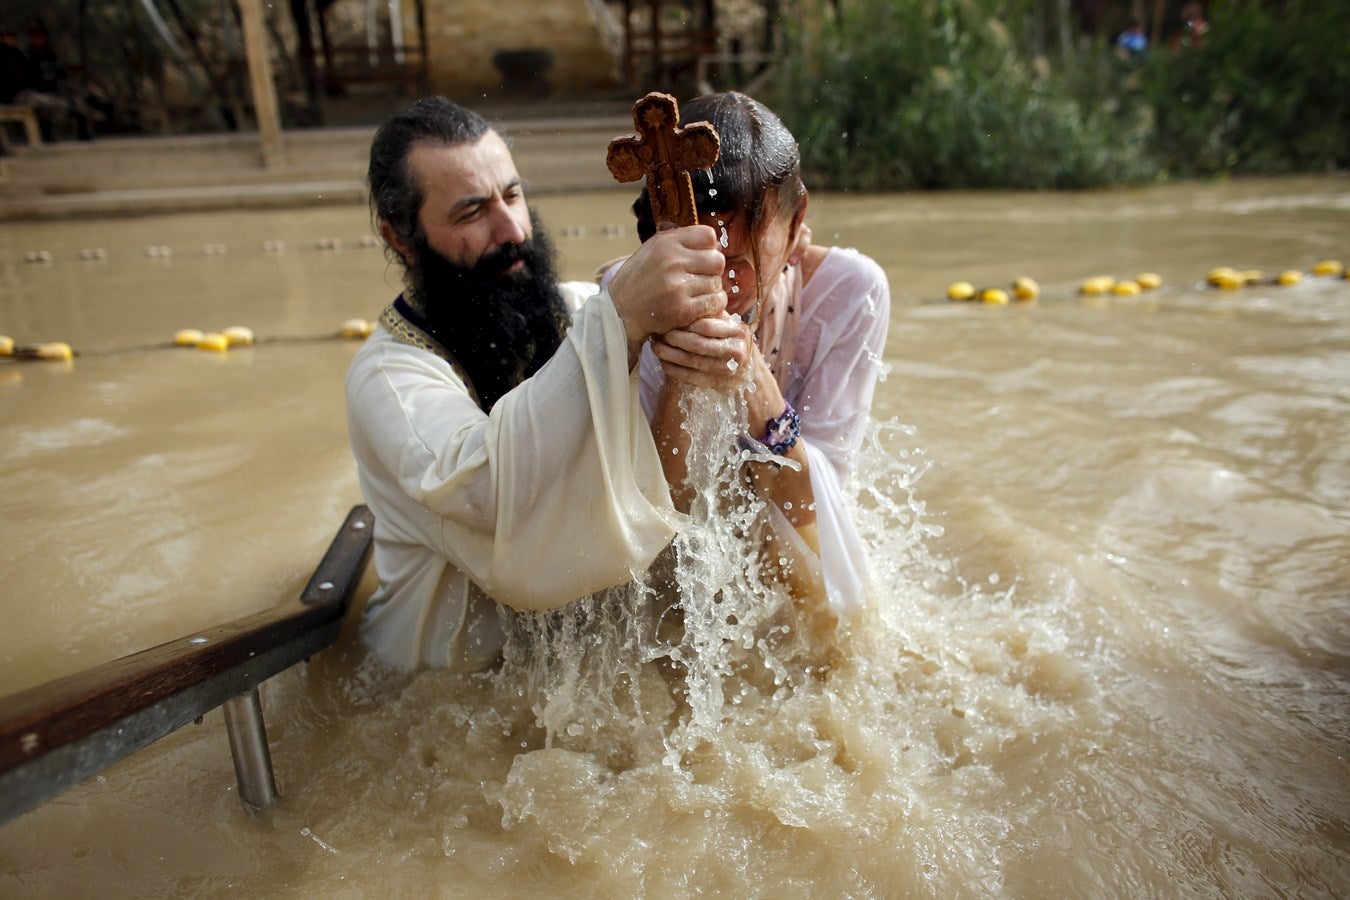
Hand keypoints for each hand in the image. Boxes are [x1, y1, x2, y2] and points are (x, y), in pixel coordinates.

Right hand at [607, 225, 725, 353]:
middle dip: (713, 270)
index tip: (701, 257)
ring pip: (717, 283)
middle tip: (702, 277)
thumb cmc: (639, 279)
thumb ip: (679, 240)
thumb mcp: (651, 249)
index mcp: (666, 243)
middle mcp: (673, 262)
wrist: (621, 312)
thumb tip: (713, 241)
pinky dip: (713, 304)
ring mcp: (678, 287)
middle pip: (718, 260)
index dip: (709, 247)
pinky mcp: (683, 309)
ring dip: (711, 289)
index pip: (708, 236)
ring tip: (697, 292)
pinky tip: (701, 305)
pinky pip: (715, 302)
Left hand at [651, 312, 751, 391]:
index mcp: (738, 331)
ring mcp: (729, 370)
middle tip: (659, 334)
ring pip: (693, 362)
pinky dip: (675, 370)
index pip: (706, 326)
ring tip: (656, 347)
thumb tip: (683, 298)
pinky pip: (693, 378)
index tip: (669, 318)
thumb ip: (711, 312)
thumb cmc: (728, 338)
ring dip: (671, 355)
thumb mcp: (725, 323)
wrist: (745, 368)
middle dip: (675, 339)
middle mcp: (737, 351)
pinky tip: (663, 363)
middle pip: (698, 345)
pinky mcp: (720, 384)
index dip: (685, 323)